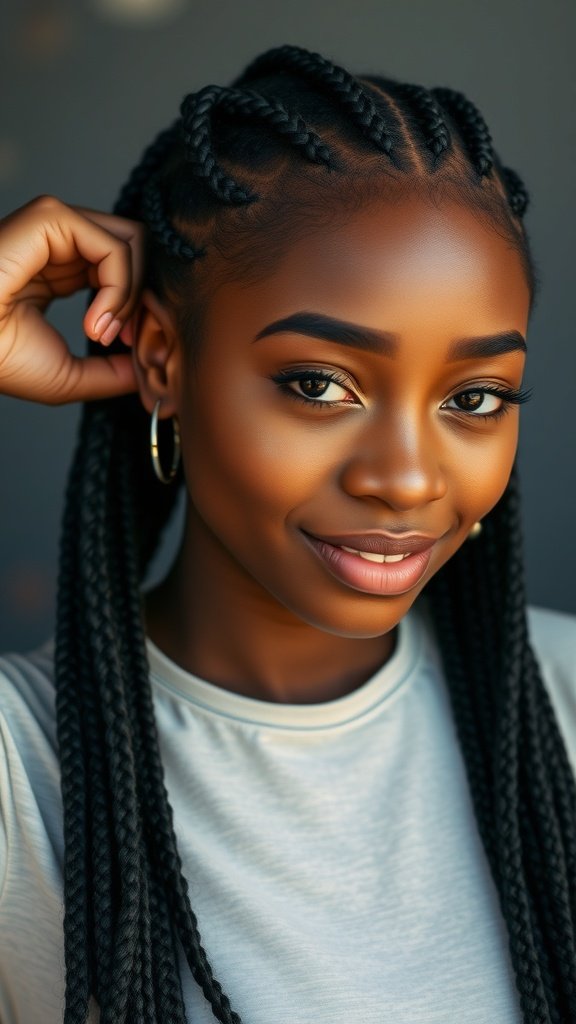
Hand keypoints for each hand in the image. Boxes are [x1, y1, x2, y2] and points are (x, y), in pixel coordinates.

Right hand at [0, 195, 144, 402]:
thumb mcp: (69, 376)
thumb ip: (112, 373)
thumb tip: (147, 373)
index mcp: (60, 271)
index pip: (124, 269)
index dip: (137, 307)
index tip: (123, 346)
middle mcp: (59, 244)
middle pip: (137, 249)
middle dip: (142, 297)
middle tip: (120, 339)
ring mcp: (55, 227)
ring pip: (133, 243)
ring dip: (131, 296)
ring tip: (101, 333)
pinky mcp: (50, 218)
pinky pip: (115, 246)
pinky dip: (119, 289)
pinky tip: (94, 322)